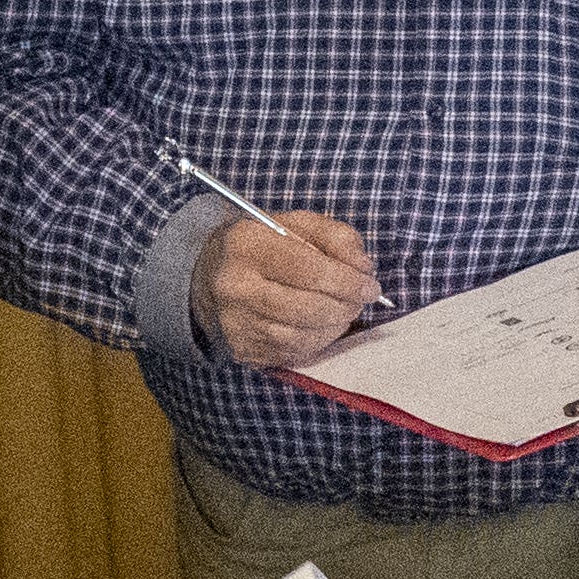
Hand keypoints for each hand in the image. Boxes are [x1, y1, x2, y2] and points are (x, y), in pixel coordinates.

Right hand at [201, 210, 381, 365]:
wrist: (207, 278)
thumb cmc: (263, 247)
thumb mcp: (297, 225)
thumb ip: (337, 238)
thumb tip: (363, 269)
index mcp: (247, 246)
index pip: (308, 270)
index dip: (347, 282)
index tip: (370, 286)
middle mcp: (235, 287)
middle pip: (308, 309)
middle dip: (346, 306)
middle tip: (360, 299)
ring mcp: (236, 324)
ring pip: (303, 337)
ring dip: (335, 326)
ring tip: (342, 310)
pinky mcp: (242, 350)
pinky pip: (294, 353)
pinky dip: (318, 341)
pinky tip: (321, 325)